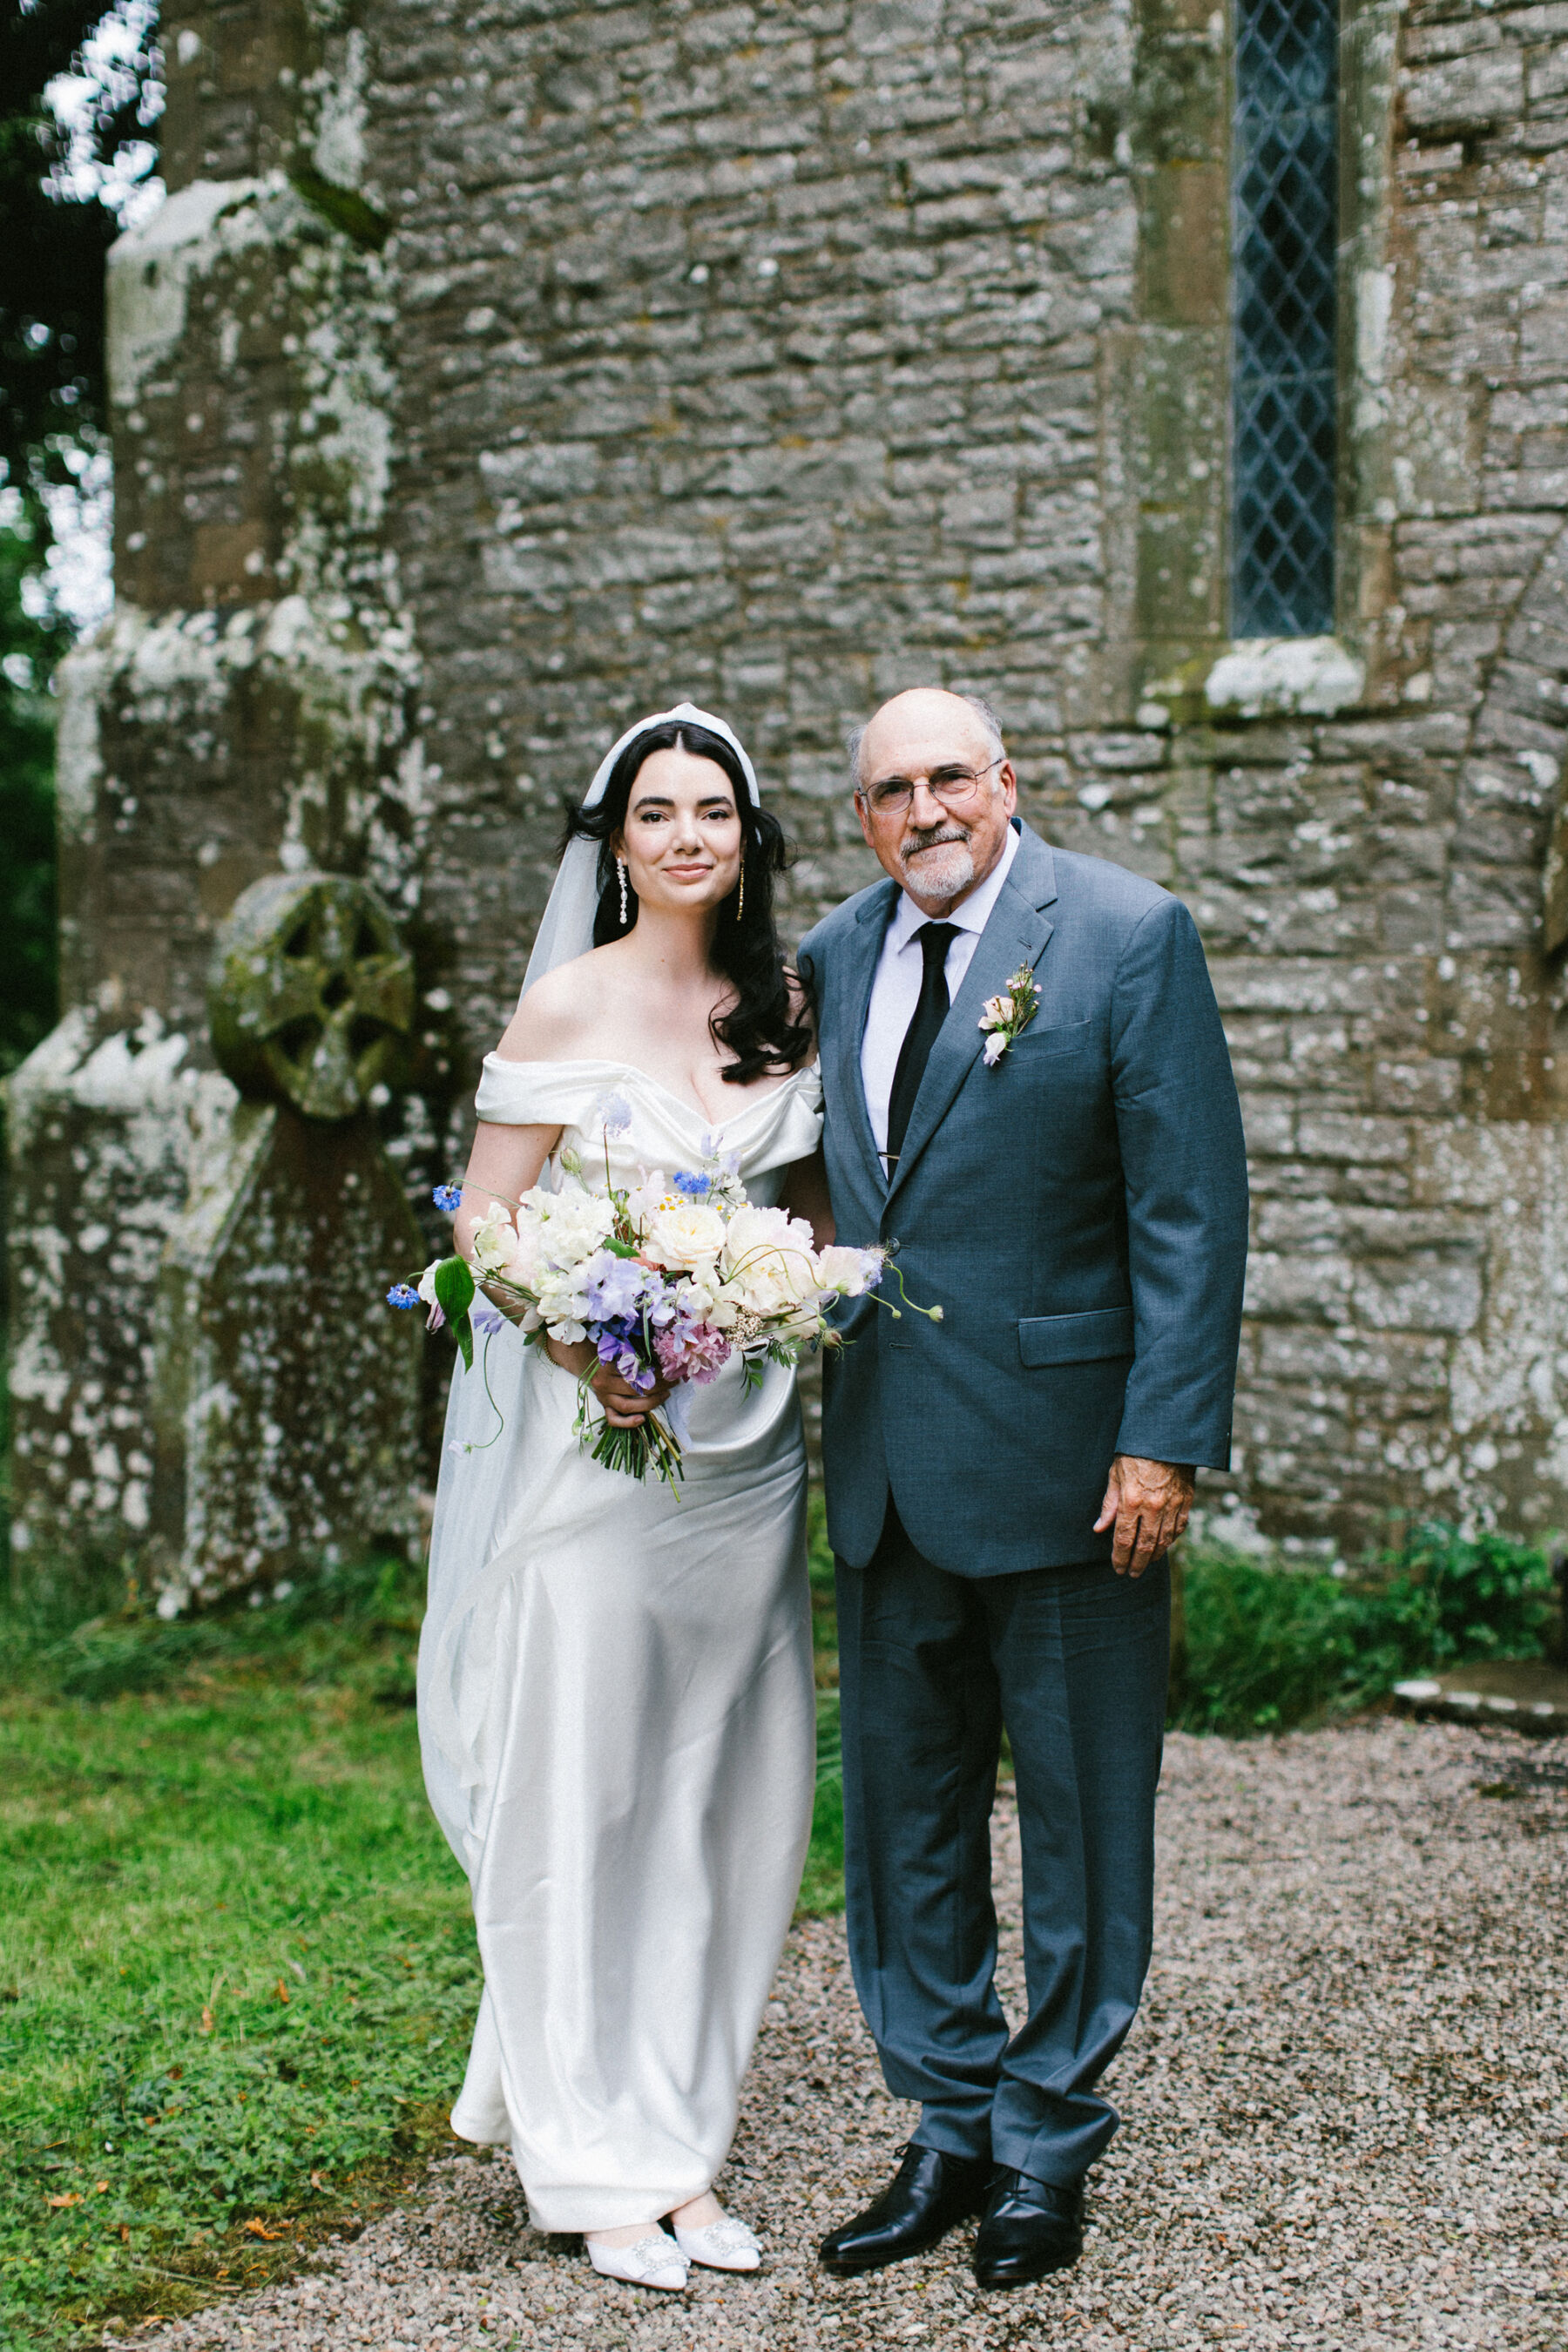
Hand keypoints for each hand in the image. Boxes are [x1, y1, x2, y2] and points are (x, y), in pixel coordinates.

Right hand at [545, 1335, 670, 1427]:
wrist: (583, 1356)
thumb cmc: (609, 1349)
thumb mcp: (620, 1344)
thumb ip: (635, 1346)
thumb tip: (662, 1349)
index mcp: (607, 1364)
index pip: (636, 1371)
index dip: (657, 1371)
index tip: (671, 1369)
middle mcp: (603, 1382)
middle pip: (635, 1388)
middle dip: (659, 1385)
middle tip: (673, 1381)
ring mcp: (603, 1396)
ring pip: (628, 1405)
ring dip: (651, 1402)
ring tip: (666, 1395)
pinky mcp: (604, 1406)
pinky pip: (613, 1419)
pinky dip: (628, 1422)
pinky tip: (642, 1419)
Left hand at [1094, 1455, 1193, 1577]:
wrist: (1167, 1437)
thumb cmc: (1136, 1453)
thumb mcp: (1115, 1474)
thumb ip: (1109, 1504)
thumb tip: (1100, 1528)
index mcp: (1131, 1501)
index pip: (1124, 1539)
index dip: (1120, 1557)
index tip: (1118, 1568)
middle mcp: (1153, 1507)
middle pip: (1145, 1546)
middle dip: (1137, 1563)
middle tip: (1132, 1574)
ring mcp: (1172, 1505)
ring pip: (1164, 1540)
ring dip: (1155, 1556)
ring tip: (1147, 1563)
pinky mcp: (1186, 1501)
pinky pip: (1179, 1527)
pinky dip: (1171, 1539)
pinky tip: (1164, 1545)